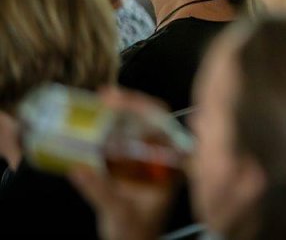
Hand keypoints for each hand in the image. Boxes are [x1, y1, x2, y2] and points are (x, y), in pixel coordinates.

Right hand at [68, 88, 176, 239]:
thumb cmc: (135, 233)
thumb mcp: (119, 213)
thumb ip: (101, 192)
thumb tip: (79, 169)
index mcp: (170, 164)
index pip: (162, 123)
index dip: (141, 106)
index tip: (115, 100)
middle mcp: (164, 156)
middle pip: (152, 118)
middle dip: (129, 103)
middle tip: (103, 95)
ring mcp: (151, 159)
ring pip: (140, 126)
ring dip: (121, 112)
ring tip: (100, 101)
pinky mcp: (136, 164)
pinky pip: (128, 138)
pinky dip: (114, 127)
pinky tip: (98, 120)